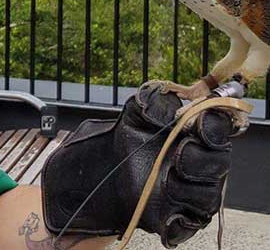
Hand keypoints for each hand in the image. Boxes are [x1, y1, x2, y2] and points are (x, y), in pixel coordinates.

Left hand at [41, 83, 244, 247]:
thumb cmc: (131, 133)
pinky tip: (168, 215)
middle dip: (200, 158)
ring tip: (166, 179)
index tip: (198, 122)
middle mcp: (203, 163)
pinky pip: (191, 224)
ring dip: (186, 187)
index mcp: (197, 133)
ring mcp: (195, 192)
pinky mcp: (182, 218)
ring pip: (208, 195)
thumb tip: (173, 103)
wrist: (108, 165)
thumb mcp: (136, 110)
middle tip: (179, 153)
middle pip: (219, 163)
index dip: (214, 124)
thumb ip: (154, 101)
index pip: (220, 127)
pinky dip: (181, 221)